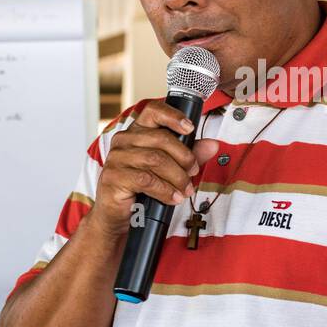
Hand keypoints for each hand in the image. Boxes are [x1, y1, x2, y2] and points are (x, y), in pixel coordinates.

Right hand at [91, 101, 219, 235]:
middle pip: (161, 139)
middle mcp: (124, 140)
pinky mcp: (114, 176)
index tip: (189, 128)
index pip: (152, 111)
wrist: (118, 215)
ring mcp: (116, 157)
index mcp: (136, 131)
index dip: (173, 116)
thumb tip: (212, 145)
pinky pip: (146, 179)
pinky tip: (173, 197)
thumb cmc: (142, 189)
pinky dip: (165, 190)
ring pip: (156, 160)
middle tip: (193, 172)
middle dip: (184, 157)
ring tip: (185, 190)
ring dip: (177, 177)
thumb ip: (189, 155)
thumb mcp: (169, 169)